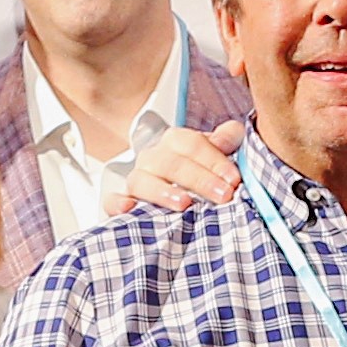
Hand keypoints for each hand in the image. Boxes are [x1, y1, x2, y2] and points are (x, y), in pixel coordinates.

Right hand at [119, 124, 242, 214]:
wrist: (180, 195)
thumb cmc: (200, 173)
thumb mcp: (217, 154)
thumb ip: (227, 140)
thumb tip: (226, 139)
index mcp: (175, 142)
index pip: (192, 144)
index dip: (214, 160)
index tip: (234, 179)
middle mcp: (153, 158)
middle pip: (171, 163)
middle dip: (199, 179)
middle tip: (223, 195)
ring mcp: (136, 180)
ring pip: (142, 180)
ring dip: (162, 191)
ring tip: (184, 204)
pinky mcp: (122, 203)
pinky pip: (112, 200)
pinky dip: (118, 203)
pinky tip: (129, 208)